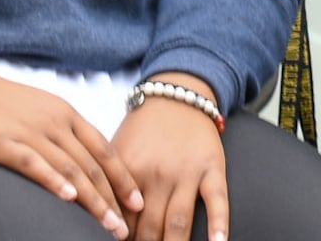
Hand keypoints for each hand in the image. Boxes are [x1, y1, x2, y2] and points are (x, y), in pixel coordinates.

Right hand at [0, 67, 130, 236]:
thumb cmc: (1, 105)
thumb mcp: (42, 111)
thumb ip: (64, 134)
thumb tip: (86, 163)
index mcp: (67, 114)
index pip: (104, 149)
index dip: (123, 178)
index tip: (137, 202)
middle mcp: (55, 122)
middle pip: (92, 164)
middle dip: (112, 198)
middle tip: (125, 227)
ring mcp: (31, 131)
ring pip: (71, 168)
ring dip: (92, 200)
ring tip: (107, 223)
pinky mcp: (4, 142)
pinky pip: (34, 164)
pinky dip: (54, 181)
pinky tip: (68, 198)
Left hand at [107, 77, 228, 240]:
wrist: (178, 94)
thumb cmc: (144, 127)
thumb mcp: (117, 151)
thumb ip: (109, 184)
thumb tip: (102, 220)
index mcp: (130, 171)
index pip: (122, 219)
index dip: (120, 239)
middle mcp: (158, 174)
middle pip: (149, 227)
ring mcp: (187, 171)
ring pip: (178, 221)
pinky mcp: (212, 166)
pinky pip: (217, 199)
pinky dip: (219, 224)